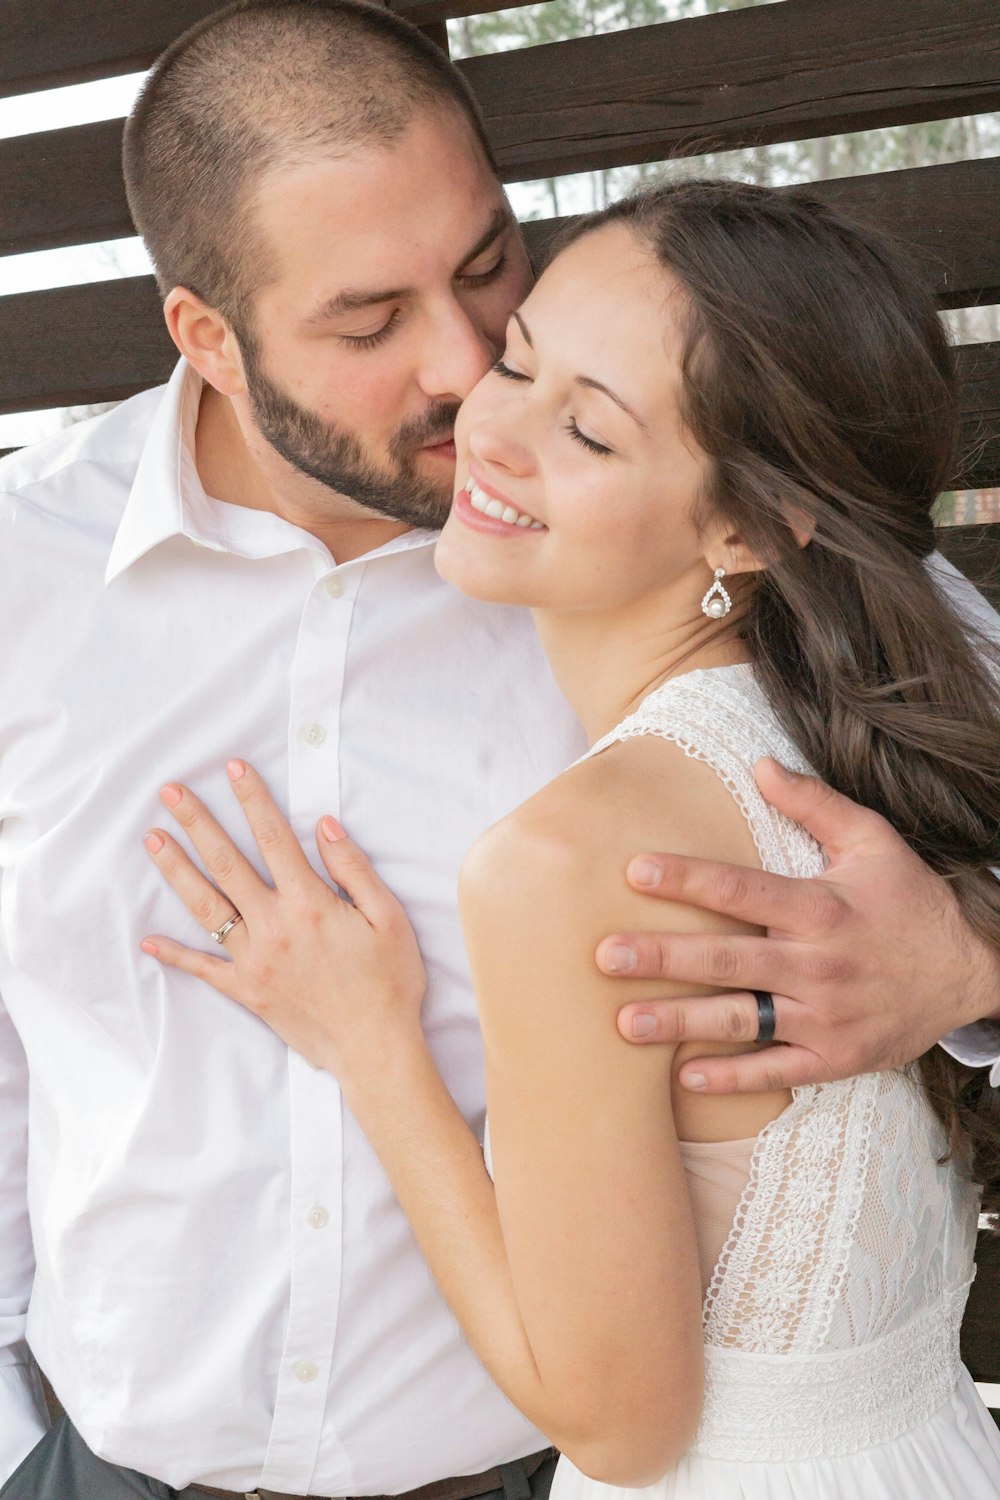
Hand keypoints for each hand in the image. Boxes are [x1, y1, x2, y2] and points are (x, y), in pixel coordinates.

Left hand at [140, 760, 426, 1075]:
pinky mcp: (247, 991)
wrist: (375, 1050)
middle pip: (227, 864)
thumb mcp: (389, 919)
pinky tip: (149, 940)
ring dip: (177, 870)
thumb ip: (354, 870)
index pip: (274, 838)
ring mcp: (255, 960)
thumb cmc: (390, 983)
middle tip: (170, 793)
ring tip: (152, 840)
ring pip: (207, 907)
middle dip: (197, 823)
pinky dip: (175, 955)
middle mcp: (274, 927)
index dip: (253, 800)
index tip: (233, 769)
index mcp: (310, 904)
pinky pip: (204, 969)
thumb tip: (324, 827)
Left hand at [601, 758, 999, 1093]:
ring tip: (624, 1023)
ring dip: (679, 1022)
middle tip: (604, 957)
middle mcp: (818, 965)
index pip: (742, 890)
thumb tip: (760, 765)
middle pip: (728, 960)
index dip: (688, 878)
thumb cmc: (911, 902)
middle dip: (663, 957)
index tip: (634, 870)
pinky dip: (732, 1076)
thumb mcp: (873, 842)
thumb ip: (814, 804)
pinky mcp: (834, 1056)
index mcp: (821, 908)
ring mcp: (825, 1016)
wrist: (972, 972)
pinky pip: (775, 1070)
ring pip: (741, 1020)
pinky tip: (685, 1075)